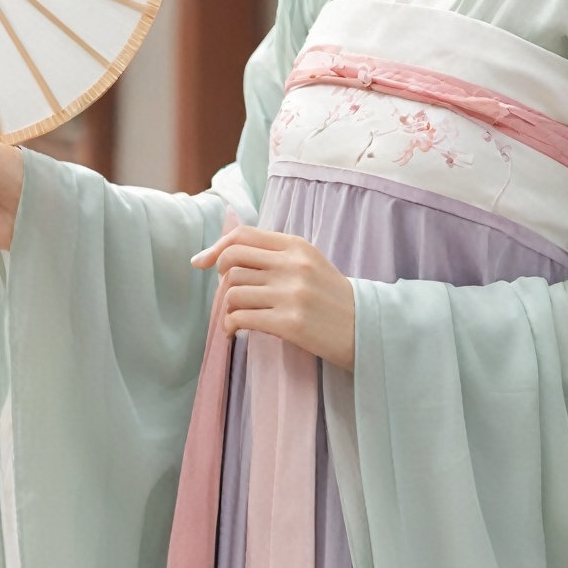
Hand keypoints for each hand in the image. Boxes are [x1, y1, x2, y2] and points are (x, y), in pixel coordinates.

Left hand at [191, 225, 354, 370]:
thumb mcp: (309, 264)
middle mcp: (292, 265)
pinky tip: (235, 331)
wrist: (365, 329)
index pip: (243, 236)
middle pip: (232, 262)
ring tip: (237, 316)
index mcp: (296, 246)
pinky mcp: (288, 322)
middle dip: (221, 279)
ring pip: (232, 291)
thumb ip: (275, 255)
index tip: (202, 263)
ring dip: (227, 307)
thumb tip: (224, 256)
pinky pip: (240, 317)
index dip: (216, 248)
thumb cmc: (332, 298)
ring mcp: (290, 293)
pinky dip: (230, 325)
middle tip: (229, 294)